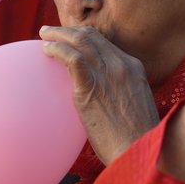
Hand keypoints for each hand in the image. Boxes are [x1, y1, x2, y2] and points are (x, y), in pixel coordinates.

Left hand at [40, 26, 158, 164]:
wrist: (140, 152)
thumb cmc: (137, 138)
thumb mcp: (135, 104)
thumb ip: (120, 90)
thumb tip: (100, 91)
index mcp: (134, 68)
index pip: (104, 42)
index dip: (84, 37)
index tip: (69, 38)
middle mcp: (121, 65)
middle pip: (91, 36)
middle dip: (68, 30)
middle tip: (50, 31)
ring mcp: (107, 74)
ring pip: (80, 41)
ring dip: (58, 34)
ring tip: (44, 35)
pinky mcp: (91, 87)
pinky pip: (72, 58)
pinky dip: (57, 49)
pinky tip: (46, 51)